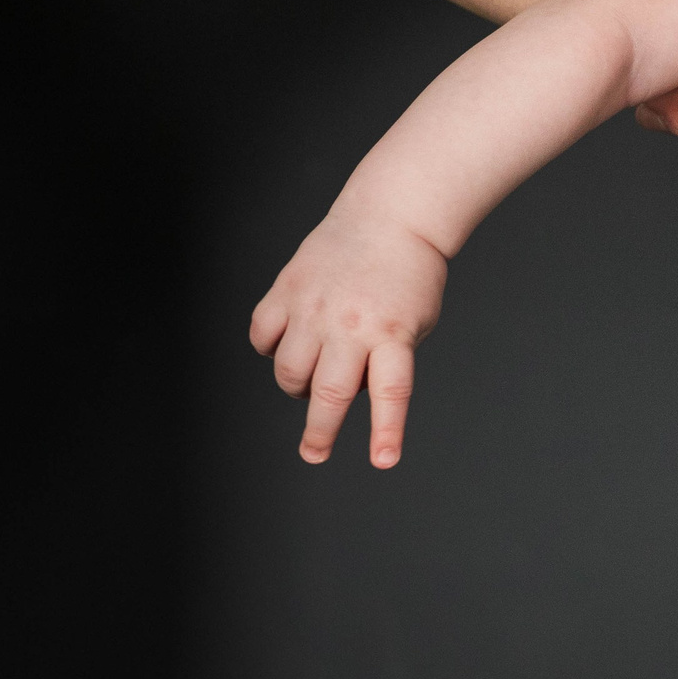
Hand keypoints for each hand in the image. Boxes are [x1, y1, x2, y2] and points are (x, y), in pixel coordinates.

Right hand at [248, 214, 448, 466]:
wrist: (391, 216)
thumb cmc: (408, 278)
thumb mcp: (415, 323)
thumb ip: (384, 361)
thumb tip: (342, 396)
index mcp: (393, 334)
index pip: (392, 392)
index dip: (386, 431)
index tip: (383, 461)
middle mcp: (351, 324)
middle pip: (329, 394)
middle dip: (320, 432)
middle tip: (314, 453)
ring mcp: (314, 307)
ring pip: (289, 372)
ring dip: (298, 387)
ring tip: (314, 377)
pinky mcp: (287, 290)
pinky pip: (262, 337)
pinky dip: (270, 348)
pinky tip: (289, 341)